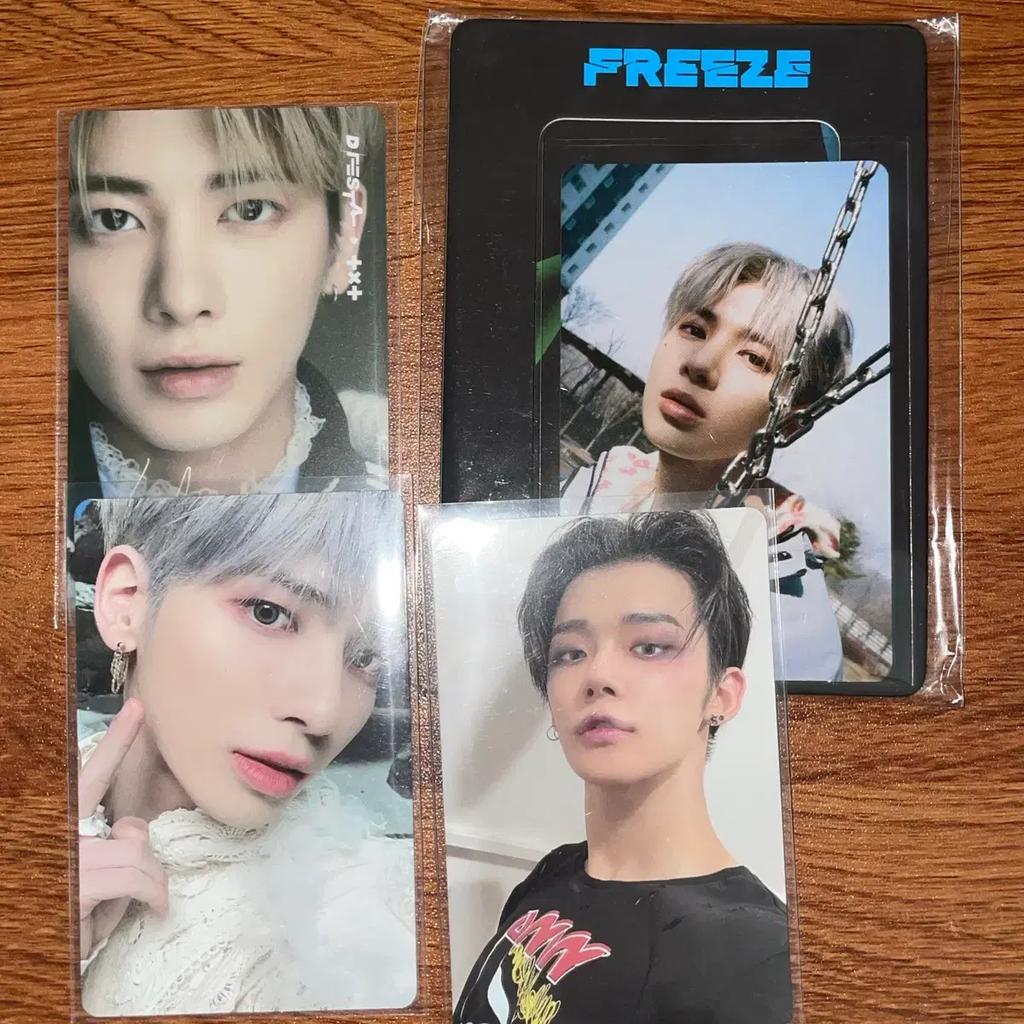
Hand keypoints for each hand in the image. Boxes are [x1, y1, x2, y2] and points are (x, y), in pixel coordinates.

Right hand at [78, 698, 167, 961]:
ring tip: (131, 908)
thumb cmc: (62, 927)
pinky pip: (135, 875)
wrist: (31, 966)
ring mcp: (65, 858)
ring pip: (137, 852)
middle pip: (130, 830)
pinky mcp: (75, 883)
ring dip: (146, 884)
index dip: (115, 742)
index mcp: (59, 831)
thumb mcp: (88, 885)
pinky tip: (153, 910)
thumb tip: (132, 831)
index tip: (137, 707)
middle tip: (146, 889)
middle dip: (145, 861)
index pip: (89, 778)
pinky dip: (152, 894)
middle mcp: (55, 836)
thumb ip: (111, 850)